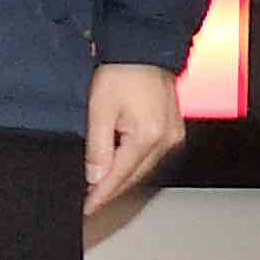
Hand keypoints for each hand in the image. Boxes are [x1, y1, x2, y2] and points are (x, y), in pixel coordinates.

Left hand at [82, 61, 186, 215]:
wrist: (144, 50)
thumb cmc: (121, 74)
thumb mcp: (99, 110)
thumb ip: (98, 147)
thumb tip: (94, 177)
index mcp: (149, 137)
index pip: (120, 176)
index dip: (102, 194)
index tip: (86, 209)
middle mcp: (167, 140)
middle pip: (134, 176)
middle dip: (111, 191)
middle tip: (89, 203)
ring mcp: (172, 136)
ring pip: (143, 169)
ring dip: (122, 180)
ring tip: (99, 191)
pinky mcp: (172, 130)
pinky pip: (150, 157)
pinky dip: (132, 165)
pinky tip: (117, 169)